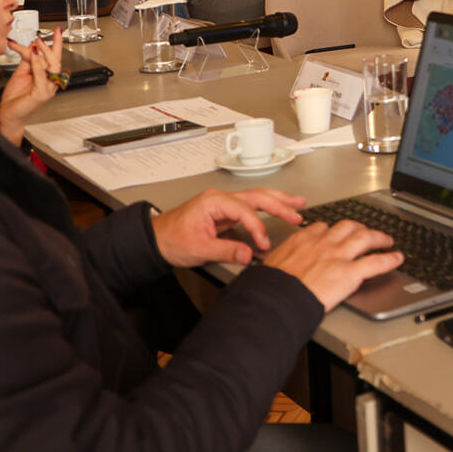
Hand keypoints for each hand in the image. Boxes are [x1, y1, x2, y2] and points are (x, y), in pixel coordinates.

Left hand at [0, 30, 62, 144]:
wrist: (8, 115)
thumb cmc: (15, 98)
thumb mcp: (20, 73)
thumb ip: (27, 60)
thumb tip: (31, 47)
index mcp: (46, 76)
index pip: (54, 57)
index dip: (56, 43)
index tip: (57, 30)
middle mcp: (50, 82)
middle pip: (55, 60)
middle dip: (50, 46)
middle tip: (39, 38)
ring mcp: (47, 89)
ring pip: (52, 67)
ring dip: (44, 53)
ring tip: (36, 43)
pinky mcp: (41, 94)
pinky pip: (42, 76)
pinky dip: (38, 65)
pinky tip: (33, 56)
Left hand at [149, 189, 308, 266]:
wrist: (155, 240)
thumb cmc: (171, 240)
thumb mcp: (198, 249)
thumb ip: (226, 251)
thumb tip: (249, 255)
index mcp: (214, 202)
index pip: (245, 211)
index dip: (257, 228)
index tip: (263, 245)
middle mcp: (221, 199)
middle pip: (257, 197)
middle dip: (279, 204)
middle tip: (297, 214)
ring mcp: (223, 204)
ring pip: (256, 198)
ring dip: (277, 201)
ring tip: (297, 204)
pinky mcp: (224, 213)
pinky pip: (250, 207)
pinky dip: (267, 209)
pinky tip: (278, 211)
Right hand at [262, 218, 405, 310]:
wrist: (276, 299)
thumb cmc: (271, 287)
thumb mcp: (272, 265)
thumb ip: (281, 260)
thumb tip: (276, 265)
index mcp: (303, 240)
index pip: (322, 228)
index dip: (333, 230)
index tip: (336, 233)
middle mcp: (323, 243)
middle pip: (348, 227)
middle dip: (359, 227)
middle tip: (365, 231)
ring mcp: (339, 256)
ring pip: (365, 238)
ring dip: (378, 237)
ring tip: (386, 239)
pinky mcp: (350, 272)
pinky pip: (376, 262)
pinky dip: (390, 259)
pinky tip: (397, 259)